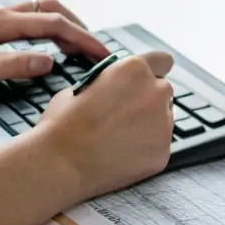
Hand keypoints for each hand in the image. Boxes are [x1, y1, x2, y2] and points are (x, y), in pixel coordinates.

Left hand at [0, 0, 109, 90]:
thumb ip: (12, 65)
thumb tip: (50, 61)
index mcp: (2, 21)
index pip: (53, 24)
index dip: (82, 38)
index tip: (102, 53)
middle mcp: (2, 12)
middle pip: (52, 9)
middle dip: (79, 27)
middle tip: (96, 50)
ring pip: (40, 10)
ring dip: (64, 23)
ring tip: (78, 46)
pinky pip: (29, 17)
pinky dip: (48, 26)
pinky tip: (48, 43)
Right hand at [34, 51, 174, 198]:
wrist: (60, 163)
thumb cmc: (63, 122)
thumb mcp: (83, 85)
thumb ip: (109, 82)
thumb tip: (114, 88)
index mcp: (134, 69)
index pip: (162, 61)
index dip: (153, 71)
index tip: (145, 82)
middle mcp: (155, 92)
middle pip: (163, 91)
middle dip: (148, 100)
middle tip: (125, 115)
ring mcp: (163, 124)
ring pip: (164, 119)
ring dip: (149, 124)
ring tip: (120, 139)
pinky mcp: (163, 153)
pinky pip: (159, 145)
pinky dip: (146, 149)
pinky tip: (122, 155)